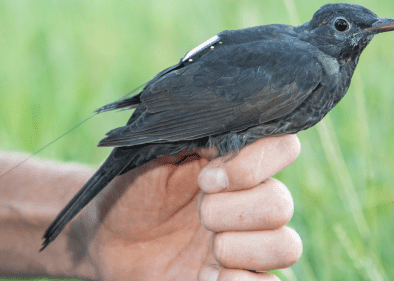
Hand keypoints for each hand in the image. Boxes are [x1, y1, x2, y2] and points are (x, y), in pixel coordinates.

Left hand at [81, 134, 302, 280]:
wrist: (107, 237)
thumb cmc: (132, 188)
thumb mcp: (156, 151)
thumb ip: (195, 133)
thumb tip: (231, 127)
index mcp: (236, 160)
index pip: (284, 147)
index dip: (253, 165)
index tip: (206, 178)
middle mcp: (251, 198)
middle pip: (281, 204)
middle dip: (231, 213)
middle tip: (198, 215)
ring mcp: (249, 241)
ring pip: (286, 246)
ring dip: (240, 249)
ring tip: (207, 250)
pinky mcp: (239, 276)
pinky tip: (207, 276)